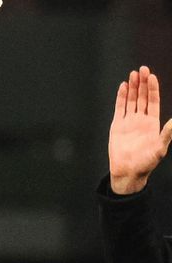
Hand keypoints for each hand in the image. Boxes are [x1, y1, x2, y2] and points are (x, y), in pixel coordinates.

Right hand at [109, 66, 171, 194]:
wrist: (128, 172)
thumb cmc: (146, 163)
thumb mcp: (160, 148)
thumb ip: (168, 133)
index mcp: (152, 123)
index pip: (152, 101)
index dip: (152, 89)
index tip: (151, 76)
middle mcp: (140, 120)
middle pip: (142, 97)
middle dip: (142, 83)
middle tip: (142, 69)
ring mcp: (128, 122)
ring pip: (131, 100)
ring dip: (132, 88)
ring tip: (133, 75)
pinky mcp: (117, 126)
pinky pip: (119, 108)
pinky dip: (121, 97)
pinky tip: (123, 87)